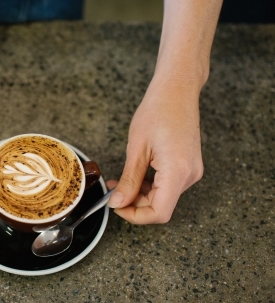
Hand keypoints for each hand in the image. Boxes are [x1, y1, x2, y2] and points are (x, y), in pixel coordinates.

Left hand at [106, 79, 203, 223]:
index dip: (135, 216)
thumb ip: (129, 180)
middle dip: (134, 203)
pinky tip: (137, 175)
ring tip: (122, 181)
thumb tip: (117, 203)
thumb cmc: (157, 111)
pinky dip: (151, 185)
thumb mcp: (136, 148)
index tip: (116, 206)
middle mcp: (189, 175)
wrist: (177, 90)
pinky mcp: (189, 166)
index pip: (159, 213)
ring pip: (164, 197)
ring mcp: (192, 171)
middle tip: (114, 190)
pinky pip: (169, 186)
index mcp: (177, 172)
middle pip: (161, 206)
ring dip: (141, 194)